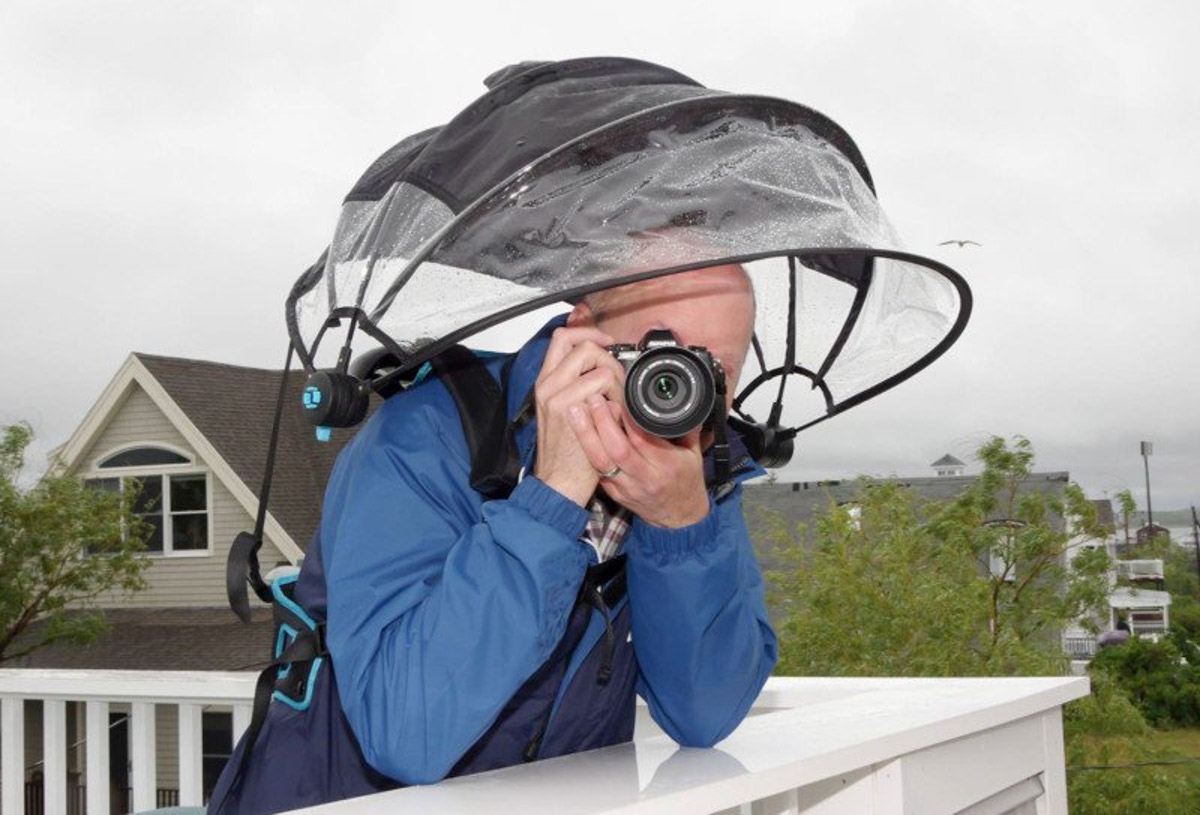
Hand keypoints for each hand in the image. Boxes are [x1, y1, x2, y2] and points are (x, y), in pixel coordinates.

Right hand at [532, 326, 623, 505]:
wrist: (559, 480)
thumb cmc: (566, 450)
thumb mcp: (563, 410)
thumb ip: (576, 385)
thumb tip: (602, 366)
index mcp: (546, 381)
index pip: (563, 337)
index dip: (589, 333)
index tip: (606, 342)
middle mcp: (549, 385)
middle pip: (584, 346)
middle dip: (608, 358)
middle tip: (616, 379)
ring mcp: (559, 397)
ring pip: (599, 367)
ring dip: (616, 382)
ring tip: (616, 402)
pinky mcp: (572, 411)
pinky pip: (604, 390)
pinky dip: (616, 400)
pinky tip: (614, 417)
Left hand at [575, 395, 709, 528]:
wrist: (679, 519)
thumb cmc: (686, 482)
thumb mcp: (693, 454)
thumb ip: (687, 428)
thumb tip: (685, 400)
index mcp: (667, 466)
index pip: (643, 440)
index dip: (627, 418)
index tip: (619, 398)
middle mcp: (645, 478)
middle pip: (617, 449)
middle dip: (602, 422)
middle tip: (593, 399)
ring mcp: (627, 488)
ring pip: (601, 462)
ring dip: (586, 435)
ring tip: (576, 412)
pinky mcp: (615, 494)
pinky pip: (597, 471)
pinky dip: (586, 450)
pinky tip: (578, 433)